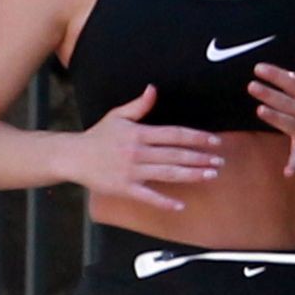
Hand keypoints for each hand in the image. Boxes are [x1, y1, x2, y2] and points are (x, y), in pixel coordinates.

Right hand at [77, 83, 224, 212]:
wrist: (74, 156)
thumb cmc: (98, 136)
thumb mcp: (117, 116)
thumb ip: (139, 105)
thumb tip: (153, 89)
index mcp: (139, 133)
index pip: (174, 134)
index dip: (196, 137)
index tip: (214, 141)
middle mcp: (138, 152)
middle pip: (175, 154)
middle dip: (200, 158)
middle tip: (220, 162)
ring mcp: (132, 171)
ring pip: (167, 173)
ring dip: (191, 175)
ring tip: (211, 176)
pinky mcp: (125, 188)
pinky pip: (148, 196)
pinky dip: (164, 202)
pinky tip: (181, 205)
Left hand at [247, 50, 294, 177]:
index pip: (293, 83)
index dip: (276, 75)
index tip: (259, 68)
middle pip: (288, 102)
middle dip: (270, 94)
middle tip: (252, 86)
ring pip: (290, 124)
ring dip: (277, 118)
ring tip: (261, 110)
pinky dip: (294, 165)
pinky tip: (286, 171)